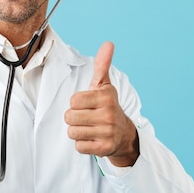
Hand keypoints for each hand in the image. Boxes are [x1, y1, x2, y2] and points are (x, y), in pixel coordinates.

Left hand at [65, 42, 138, 166]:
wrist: (123, 135)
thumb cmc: (107, 107)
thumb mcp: (104, 86)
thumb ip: (102, 65)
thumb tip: (109, 43)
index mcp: (106, 97)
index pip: (72, 101)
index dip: (76, 104)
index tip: (87, 105)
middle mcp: (109, 114)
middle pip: (69, 117)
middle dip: (74, 118)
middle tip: (87, 118)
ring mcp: (108, 132)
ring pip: (72, 132)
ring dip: (77, 132)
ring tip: (90, 128)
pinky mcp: (104, 149)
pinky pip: (79, 147)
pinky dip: (82, 144)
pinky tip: (93, 139)